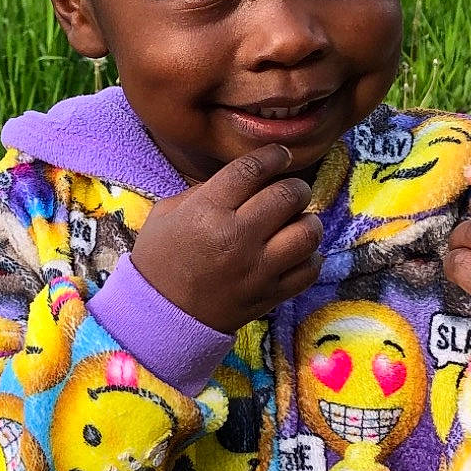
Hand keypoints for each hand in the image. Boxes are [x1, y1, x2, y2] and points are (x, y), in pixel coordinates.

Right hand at [132, 145, 323, 332]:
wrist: (161, 315)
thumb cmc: (160, 259)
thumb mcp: (167, 213)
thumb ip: (205, 190)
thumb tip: (245, 178)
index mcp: (207, 211)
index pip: (253, 169)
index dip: (274, 155)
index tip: (281, 155)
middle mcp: (236, 236)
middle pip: (288, 195)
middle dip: (296, 186)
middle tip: (291, 191)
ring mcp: (257, 268)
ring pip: (308, 231)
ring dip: (307, 221)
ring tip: (296, 223)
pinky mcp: (270, 295)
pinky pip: (310, 269)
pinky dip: (309, 257)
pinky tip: (295, 253)